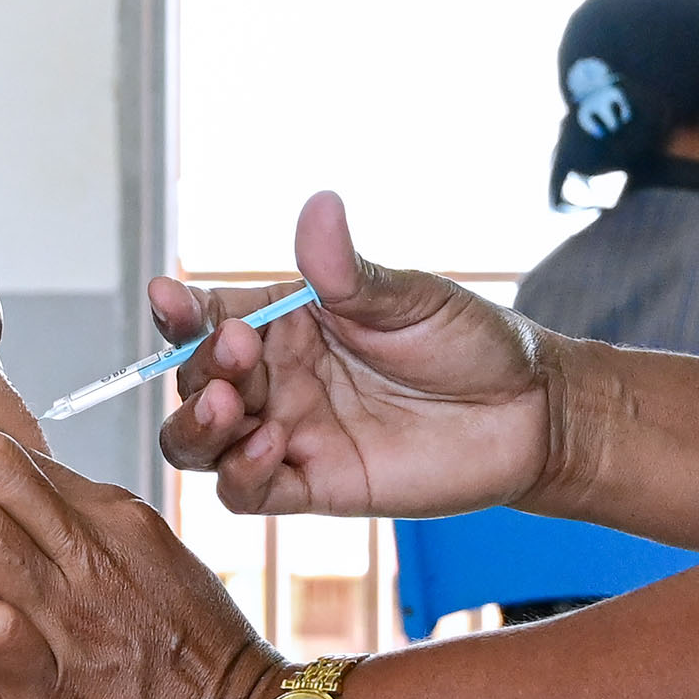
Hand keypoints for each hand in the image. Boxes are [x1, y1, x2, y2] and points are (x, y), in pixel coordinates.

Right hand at [155, 190, 551, 519]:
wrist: (529, 411)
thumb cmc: (470, 342)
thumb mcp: (410, 297)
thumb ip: (349, 271)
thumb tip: (319, 206)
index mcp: (287, 322)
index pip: (208, 317)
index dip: (179, 312)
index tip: (169, 298)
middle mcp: (277, 378)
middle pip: (195, 381)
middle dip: (200, 367)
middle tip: (238, 350)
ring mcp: (290, 434)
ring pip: (200, 442)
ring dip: (198, 425)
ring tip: (231, 405)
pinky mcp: (313, 486)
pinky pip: (248, 492)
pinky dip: (240, 474)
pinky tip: (269, 448)